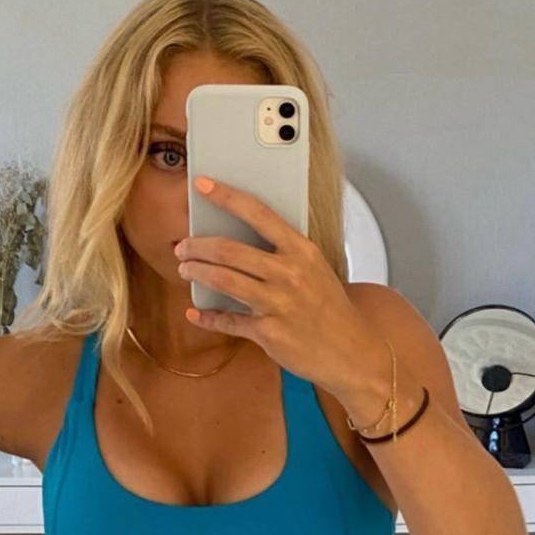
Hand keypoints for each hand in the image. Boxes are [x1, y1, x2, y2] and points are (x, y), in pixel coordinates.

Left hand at [175, 174, 381, 398]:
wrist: (351, 350)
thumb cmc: (329, 307)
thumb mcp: (315, 269)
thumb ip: (283, 252)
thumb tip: (241, 238)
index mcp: (302, 251)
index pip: (258, 213)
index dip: (227, 196)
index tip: (203, 184)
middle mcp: (289, 274)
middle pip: (229, 249)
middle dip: (197, 246)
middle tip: (183, 246)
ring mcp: (278, 304)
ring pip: (223, 280)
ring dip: (197, 272)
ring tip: (185, 269)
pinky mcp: (268, 333)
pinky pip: (229, 321)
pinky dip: (208, 317)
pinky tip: (196, 312)